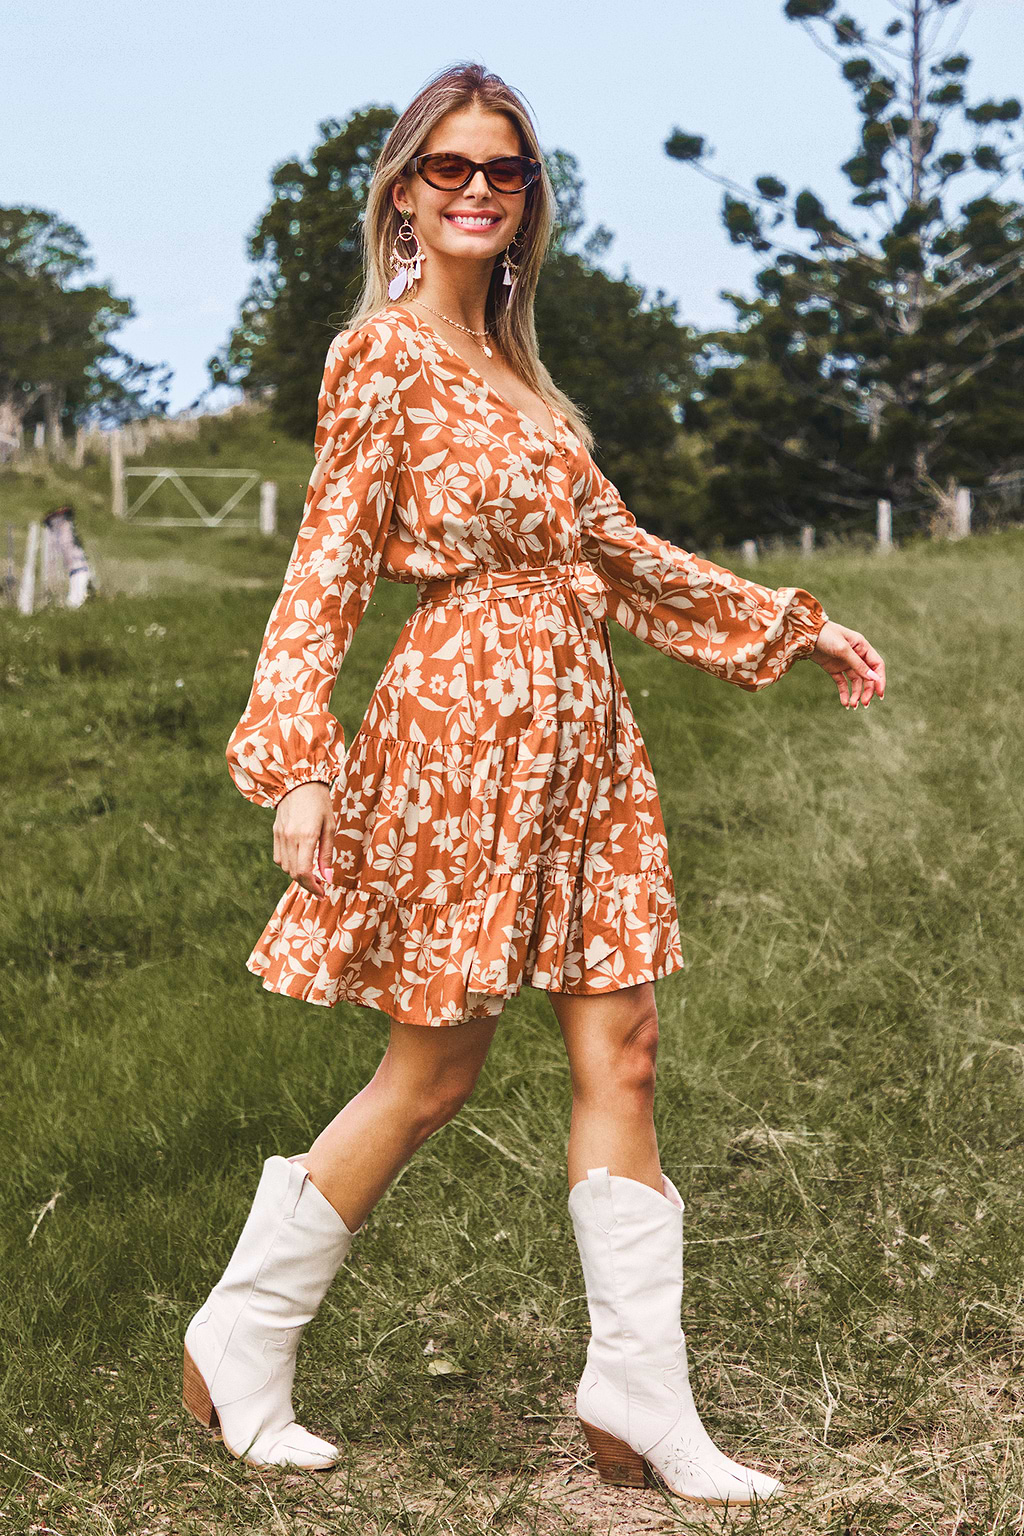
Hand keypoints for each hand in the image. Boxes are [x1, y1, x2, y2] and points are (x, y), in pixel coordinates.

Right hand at [273, 781, 334, 897]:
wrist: (299, 781)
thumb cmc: (320, 802)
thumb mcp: (329, 827)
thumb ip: (326, 854)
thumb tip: (328, 878)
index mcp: (306, 836)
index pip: (303, 872)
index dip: (313, 887)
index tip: (323, 892)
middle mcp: (290, 838)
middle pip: (293, 873)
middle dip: (307, 883)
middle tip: (321, 885)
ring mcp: (280, 836)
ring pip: (285, 867)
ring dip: (298, 875)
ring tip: (312, 873)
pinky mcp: (275, 833)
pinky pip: (279, 857)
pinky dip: (288, 865)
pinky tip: (299, 861)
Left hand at [809, 620, 885, 708]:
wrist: (804, 633)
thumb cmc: (826, 635)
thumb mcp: (843, 649)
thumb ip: (858, 664)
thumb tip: (874, 679)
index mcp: (862, 647)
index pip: (877, 665)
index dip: (880, 680)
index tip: (880, 694)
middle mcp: (856, 655)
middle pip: (867, 676)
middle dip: (867, 690)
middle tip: (864, 703)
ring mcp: (845, 662)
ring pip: (855, 681)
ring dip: (855, 694)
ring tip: (852, 706)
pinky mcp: (833, 668)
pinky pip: (842, 683)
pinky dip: (844, 693)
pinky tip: (845, 703)